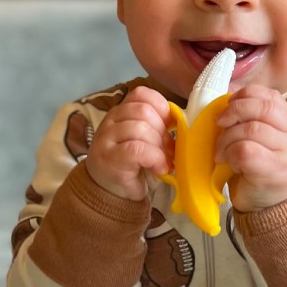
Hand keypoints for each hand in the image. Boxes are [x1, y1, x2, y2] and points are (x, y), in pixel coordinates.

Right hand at [85, 86, 173, 200]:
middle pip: (143, 111)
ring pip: (140, 128)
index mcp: (121, 111)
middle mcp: (110, 121)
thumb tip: (181, 122)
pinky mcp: (109, 158)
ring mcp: (106, 139)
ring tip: (163, 160)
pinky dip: (154, 158)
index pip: (141, 94)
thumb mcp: (146, 139)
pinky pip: (137, 149)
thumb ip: (157, 125)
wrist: (111, 192)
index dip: (161, 107)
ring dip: (159, 146)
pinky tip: (159, 168)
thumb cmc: (134, 164)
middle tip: (168, 149)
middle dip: (162, 130)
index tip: (170, 125)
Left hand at [215, 85, 286, 211]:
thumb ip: (253, 121)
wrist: (277, 209)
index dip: (245, 95)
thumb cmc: (264, 173)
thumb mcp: (264, 142)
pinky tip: (227, 163)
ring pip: (251, 129)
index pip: (270, 96)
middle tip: (219, 123)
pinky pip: (246, 150)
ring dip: (227, 138)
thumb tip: (225, 103)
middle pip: (263, 107)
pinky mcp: (274, 171)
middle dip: (234, 111)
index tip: (229, 105)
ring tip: (220, 151)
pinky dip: (230, 153)